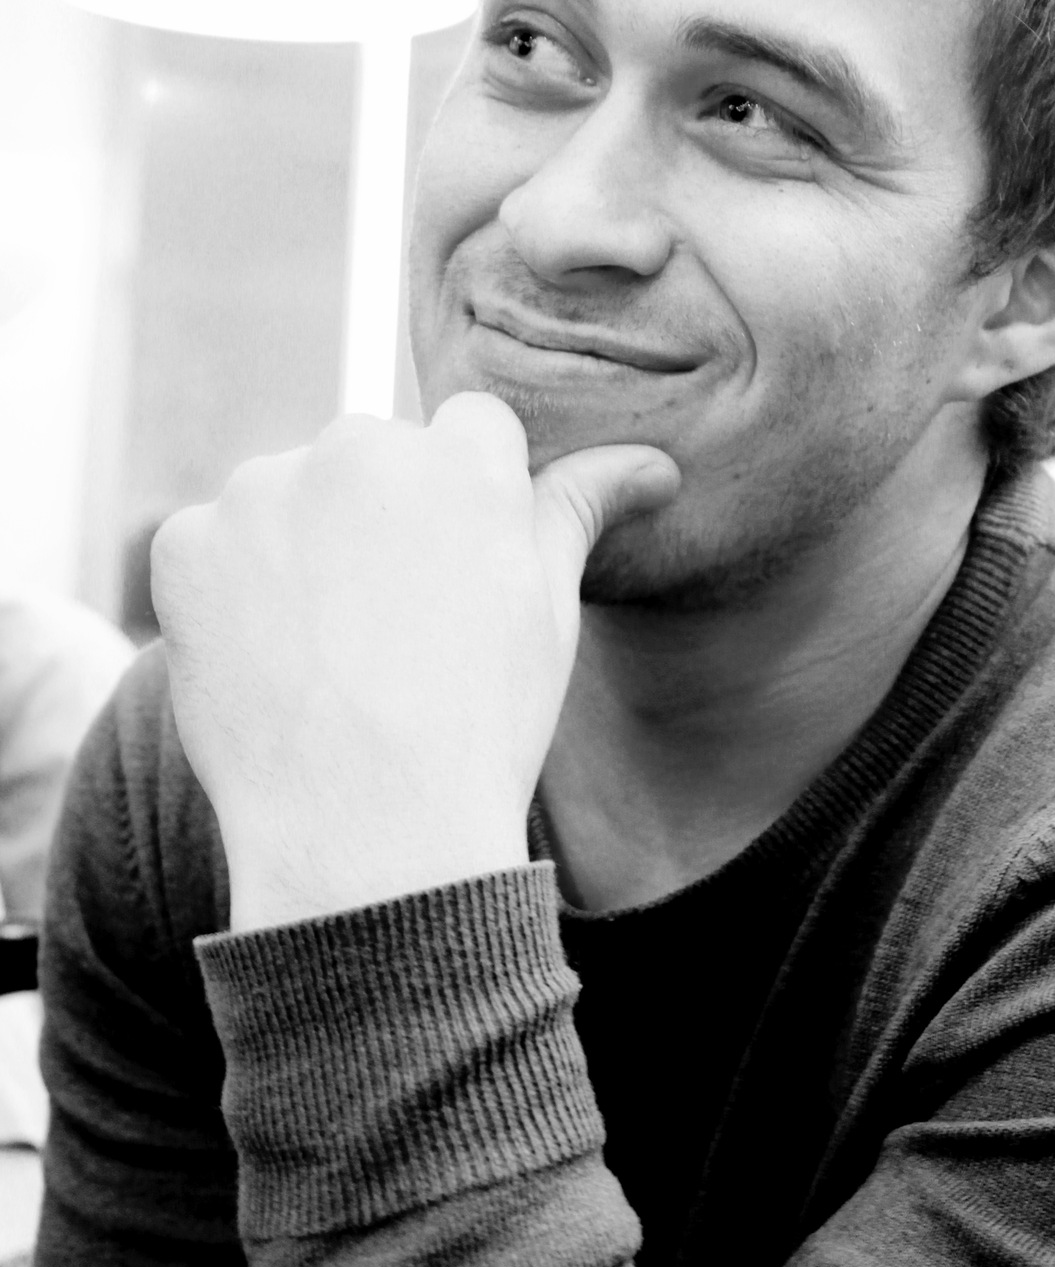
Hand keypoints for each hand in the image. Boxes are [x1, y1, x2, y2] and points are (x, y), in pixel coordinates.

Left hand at [151, 394, 679, 931]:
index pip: (469, 431)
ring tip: (330, 658)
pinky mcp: (187, 544)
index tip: (457, 584)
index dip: (467, 511)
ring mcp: (263, 491)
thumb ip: (581, 510)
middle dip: (381, 522)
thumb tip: (654, 466)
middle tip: (395, 633)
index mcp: (464, 457)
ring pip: (288, 500)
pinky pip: (211, 548)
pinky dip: (230, 595)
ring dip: (301, 552)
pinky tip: (271, 666)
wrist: (370, 834)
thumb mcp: (549, 611)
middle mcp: (360, 448)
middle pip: (373, 459)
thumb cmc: (482, 725)